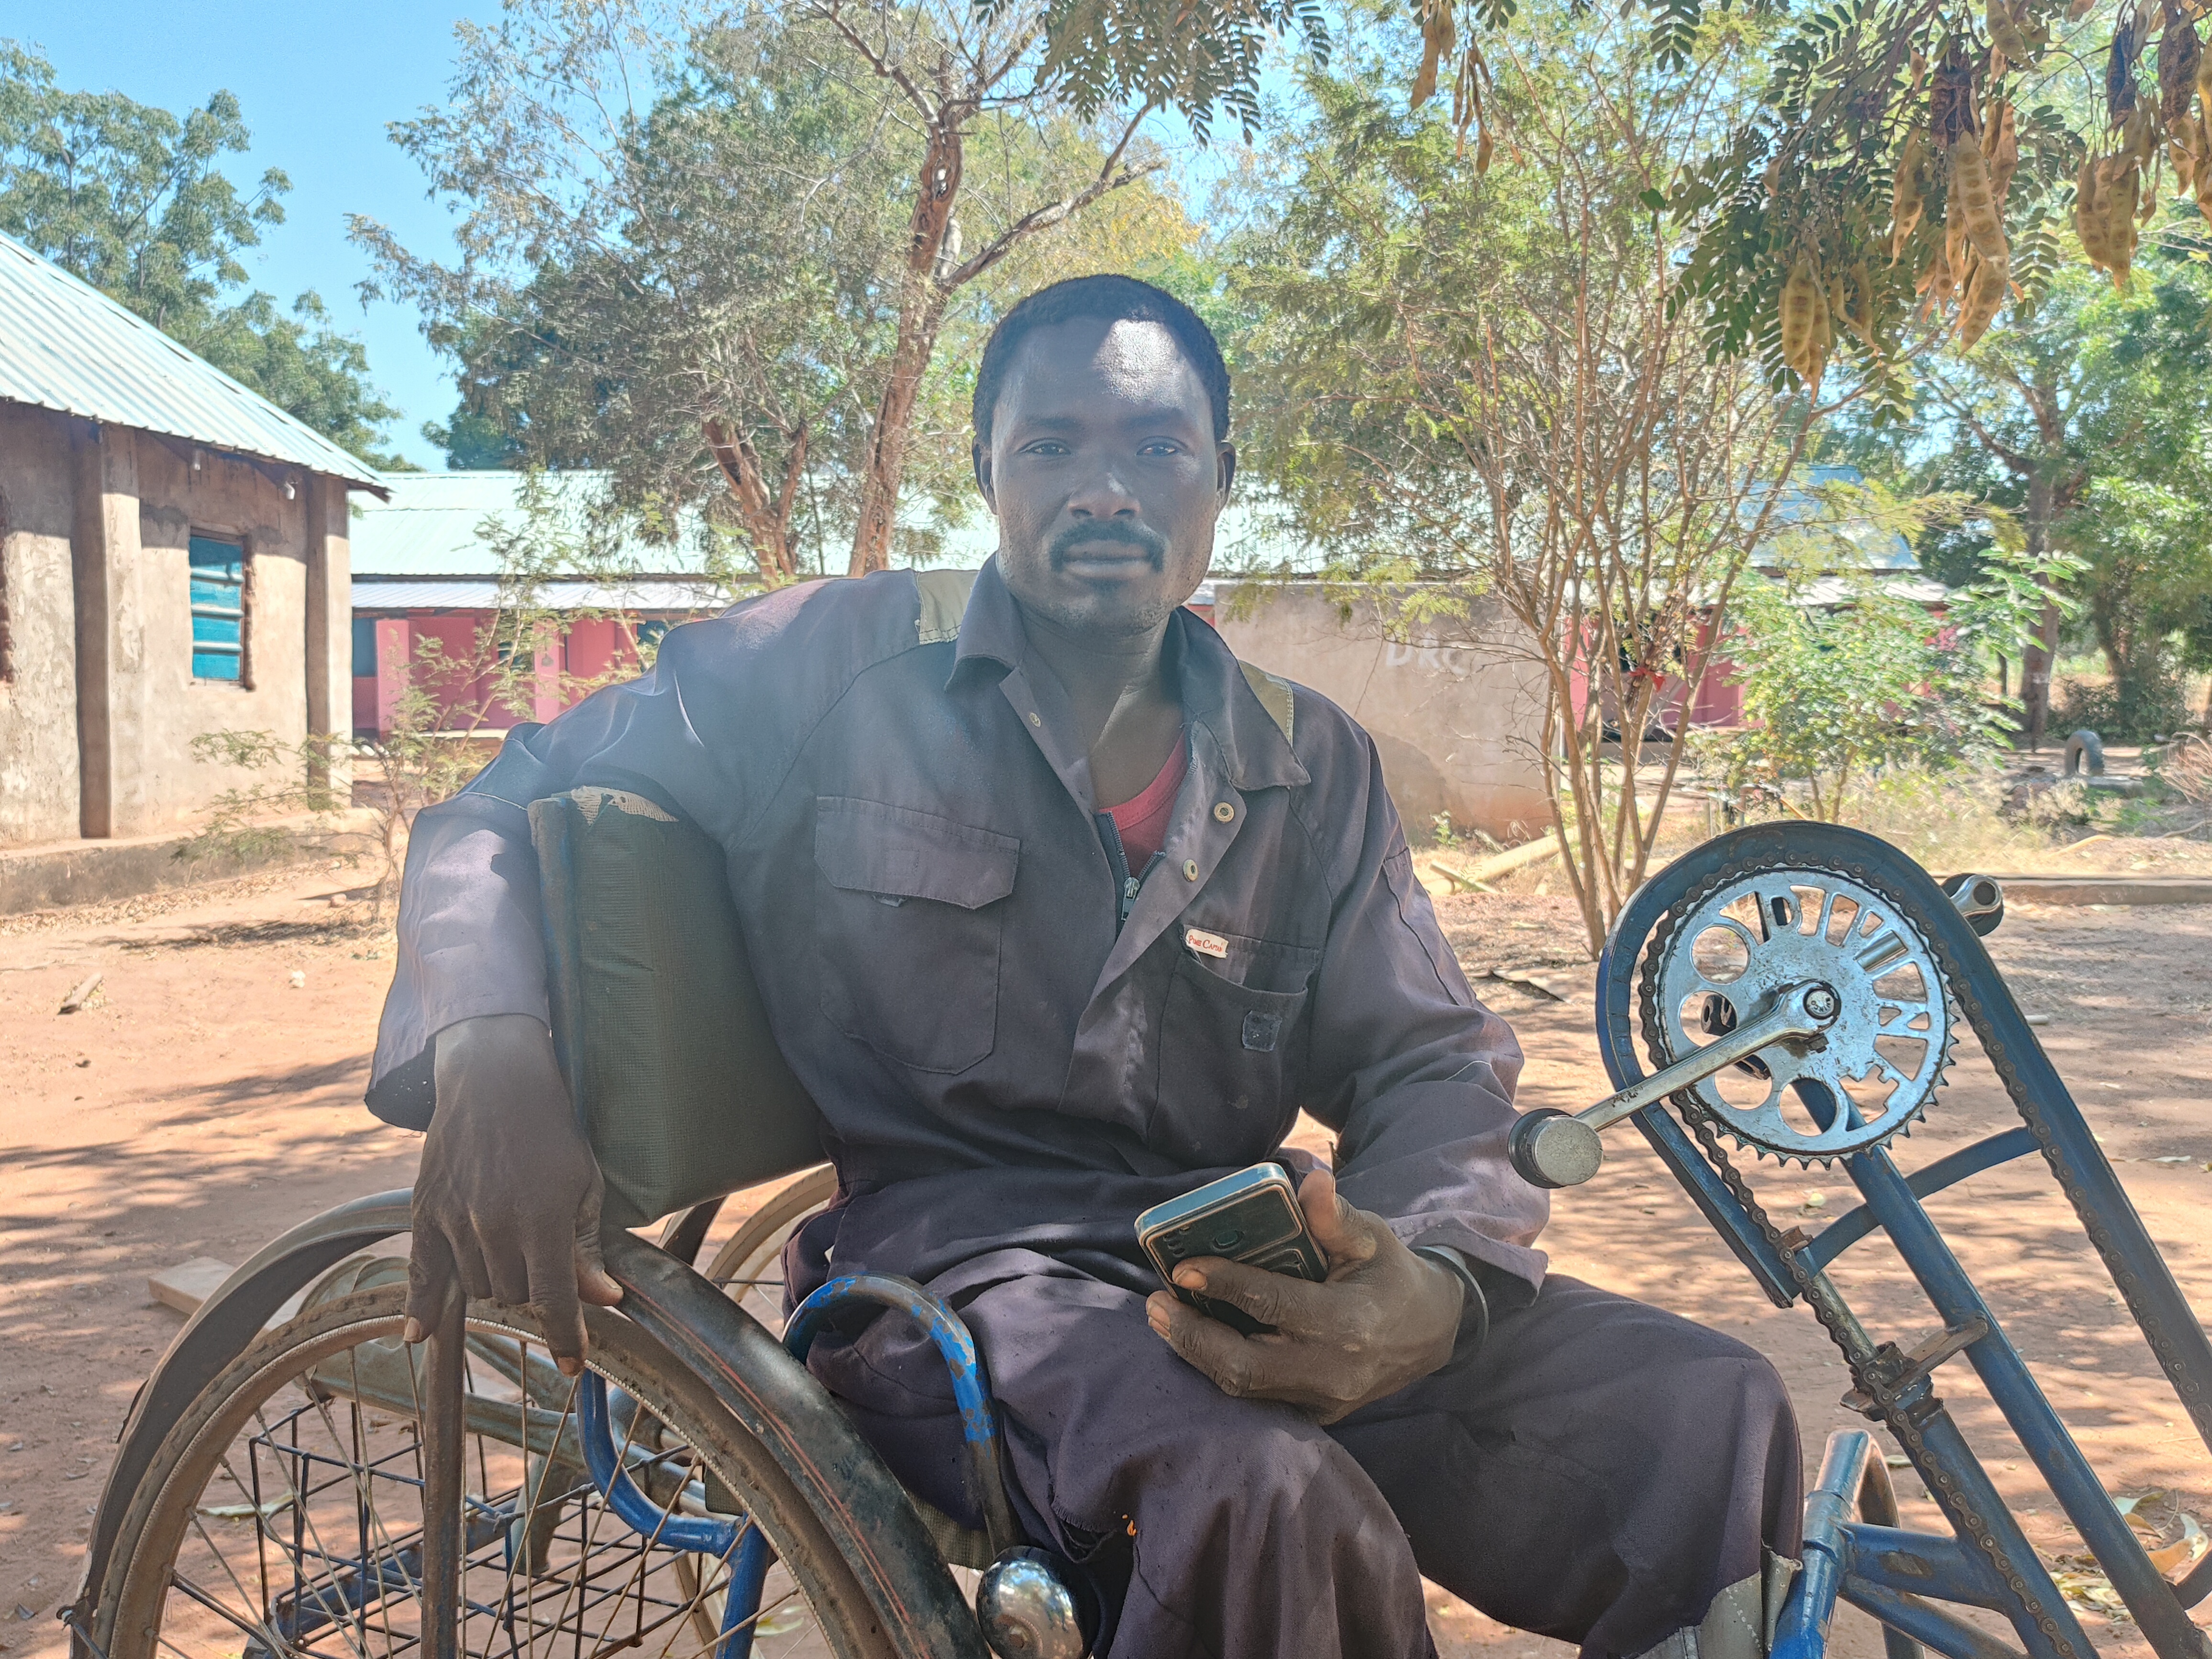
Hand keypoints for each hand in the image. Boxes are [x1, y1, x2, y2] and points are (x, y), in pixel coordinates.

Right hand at [404, 1013, 622, 1374]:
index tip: (575, 1367)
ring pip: (478, 1288)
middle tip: (544, 1262)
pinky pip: (420, 1272)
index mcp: (544, 1222)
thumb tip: (605, 1301)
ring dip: (497, 1283)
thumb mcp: (584, 1184)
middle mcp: (496, 1229)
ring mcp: (456, 1222)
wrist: (494, 1081)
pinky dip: (418, 1307)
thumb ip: (587, 1246)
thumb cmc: (552, 1131)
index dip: (567, 1339)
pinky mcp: (426, 1212)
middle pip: (516, 1297)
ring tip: (511, 1243)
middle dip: (535, 1292)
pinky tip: (416, 1336)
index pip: (556, 1301)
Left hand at [1145, 1168, 1463, 1423]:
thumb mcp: (1373, 1238)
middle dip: (1192, 1335)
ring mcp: (1323, 1399)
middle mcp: (1332, 1369)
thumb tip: (1309, 1181)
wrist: (1431, 1333)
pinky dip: (1221, 1368)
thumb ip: (1337, 1217)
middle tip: (1155, 1303)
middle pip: (1244, 1366)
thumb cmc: (1392, 1275)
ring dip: (1196, 1352)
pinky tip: (1195, 1339)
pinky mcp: (1316, 1413)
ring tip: (1162, 1318)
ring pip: (1244, 1387)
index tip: (1182, 1267)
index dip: (1224, 1284)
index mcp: (1349, 1321)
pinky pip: (1257, 1396)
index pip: (1273, 1305)